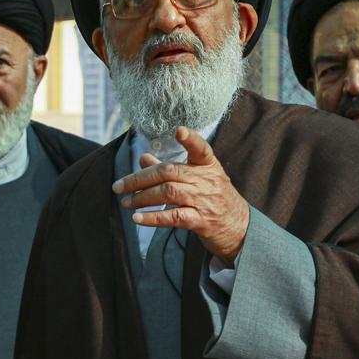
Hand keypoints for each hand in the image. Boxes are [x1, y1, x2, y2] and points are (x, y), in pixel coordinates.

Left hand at [112, 126, 248, 261]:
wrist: (239, 227)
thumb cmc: (213, 198)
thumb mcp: (198, 178)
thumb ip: (170, 168)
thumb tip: (143, 158)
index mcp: (208, 166)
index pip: (201, 149)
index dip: (191, 139)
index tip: (179, 130)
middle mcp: (207, 181)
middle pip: (170, 172)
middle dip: (140, 178)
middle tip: (119, 186)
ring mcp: (204, 201)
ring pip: (169, 193)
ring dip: (142, 197)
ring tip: (126, 202)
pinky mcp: (200, 221)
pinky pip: (173, 217)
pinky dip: (153, 218)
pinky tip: (137, 218)